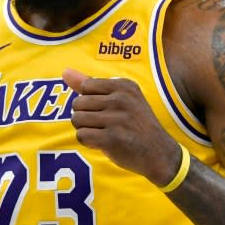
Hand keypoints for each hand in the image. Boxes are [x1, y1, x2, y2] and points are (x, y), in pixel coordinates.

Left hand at [62, 68, 183, 185]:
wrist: (159, 153)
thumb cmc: (136, 125)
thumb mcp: (122, 99)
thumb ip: (91, 85)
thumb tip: (65, 71)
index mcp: (124, 86)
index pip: (85, 87)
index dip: (89, 102)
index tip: (104, 111)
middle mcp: (121, 99)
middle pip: (78, 103)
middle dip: (84, 117)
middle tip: (103, 125)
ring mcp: (117, 119)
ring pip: (77, 119)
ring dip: (84, 129)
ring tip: (101, 133)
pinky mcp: (112, 138)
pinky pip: (81, 135)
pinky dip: (88, 142)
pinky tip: (102, 143)